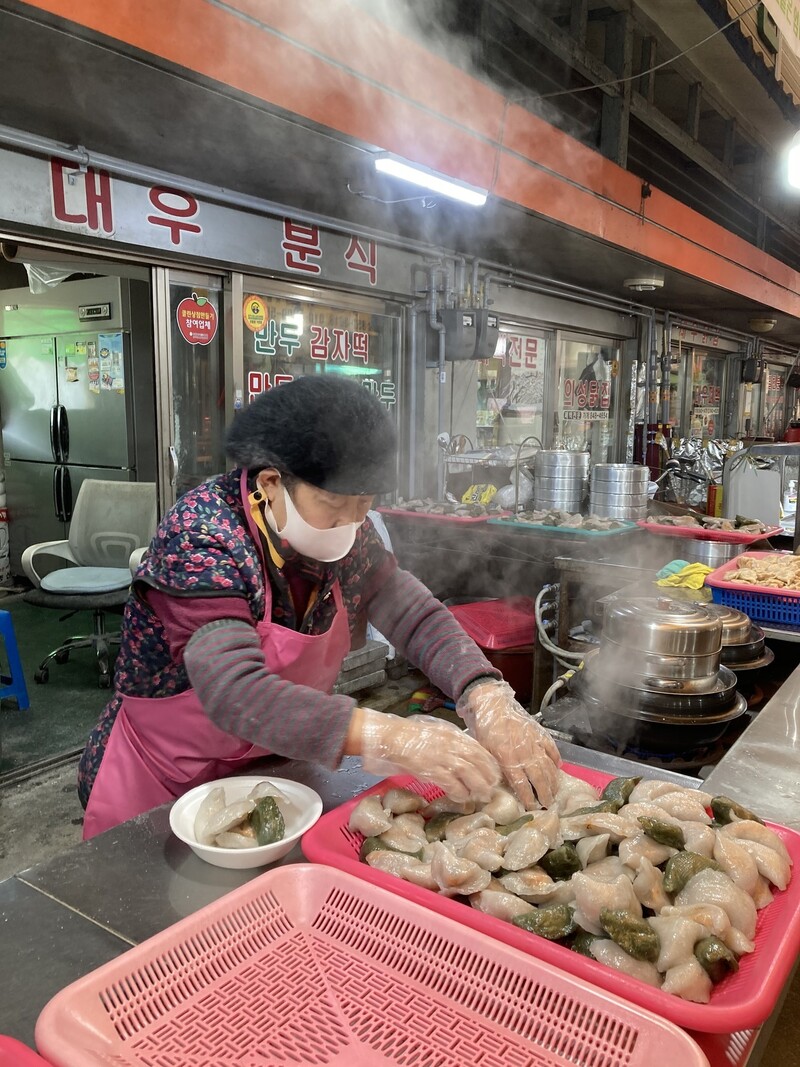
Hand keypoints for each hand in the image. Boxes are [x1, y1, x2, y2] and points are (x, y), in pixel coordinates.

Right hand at [357, 708, 500, 802]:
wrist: (390, 737)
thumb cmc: (411, 737)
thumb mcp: (436, 734)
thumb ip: (452, 743)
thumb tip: (466, 758)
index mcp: (453, 735)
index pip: (479, 750)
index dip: (490, 764)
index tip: (495, 775)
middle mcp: (451, 744)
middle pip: (478, 762)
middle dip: (488, 778)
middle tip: (490, 790)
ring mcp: (442, 756)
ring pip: (469, 773)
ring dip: (477, 787)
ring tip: (480, 797)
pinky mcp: (431, 768)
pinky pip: (451, 783)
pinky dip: (459, 792)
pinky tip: (461, 798)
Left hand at [458, 680, 560, 808]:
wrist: (493, 705)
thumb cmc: (485, 729)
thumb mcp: (485, 752)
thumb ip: (497, 768)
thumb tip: (505, 785)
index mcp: (508, 757)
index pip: (521, 783)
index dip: (528, 797)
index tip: (532, 807)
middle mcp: (524, 752)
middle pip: (539, 777)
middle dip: (545, 793)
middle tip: (548, 804)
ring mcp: (534, 742)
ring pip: (548, 765)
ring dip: (553, 780)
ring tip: (555, 791)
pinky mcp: (539, 733)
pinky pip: (551, 748)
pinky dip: (556, 758)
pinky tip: (559, 767)